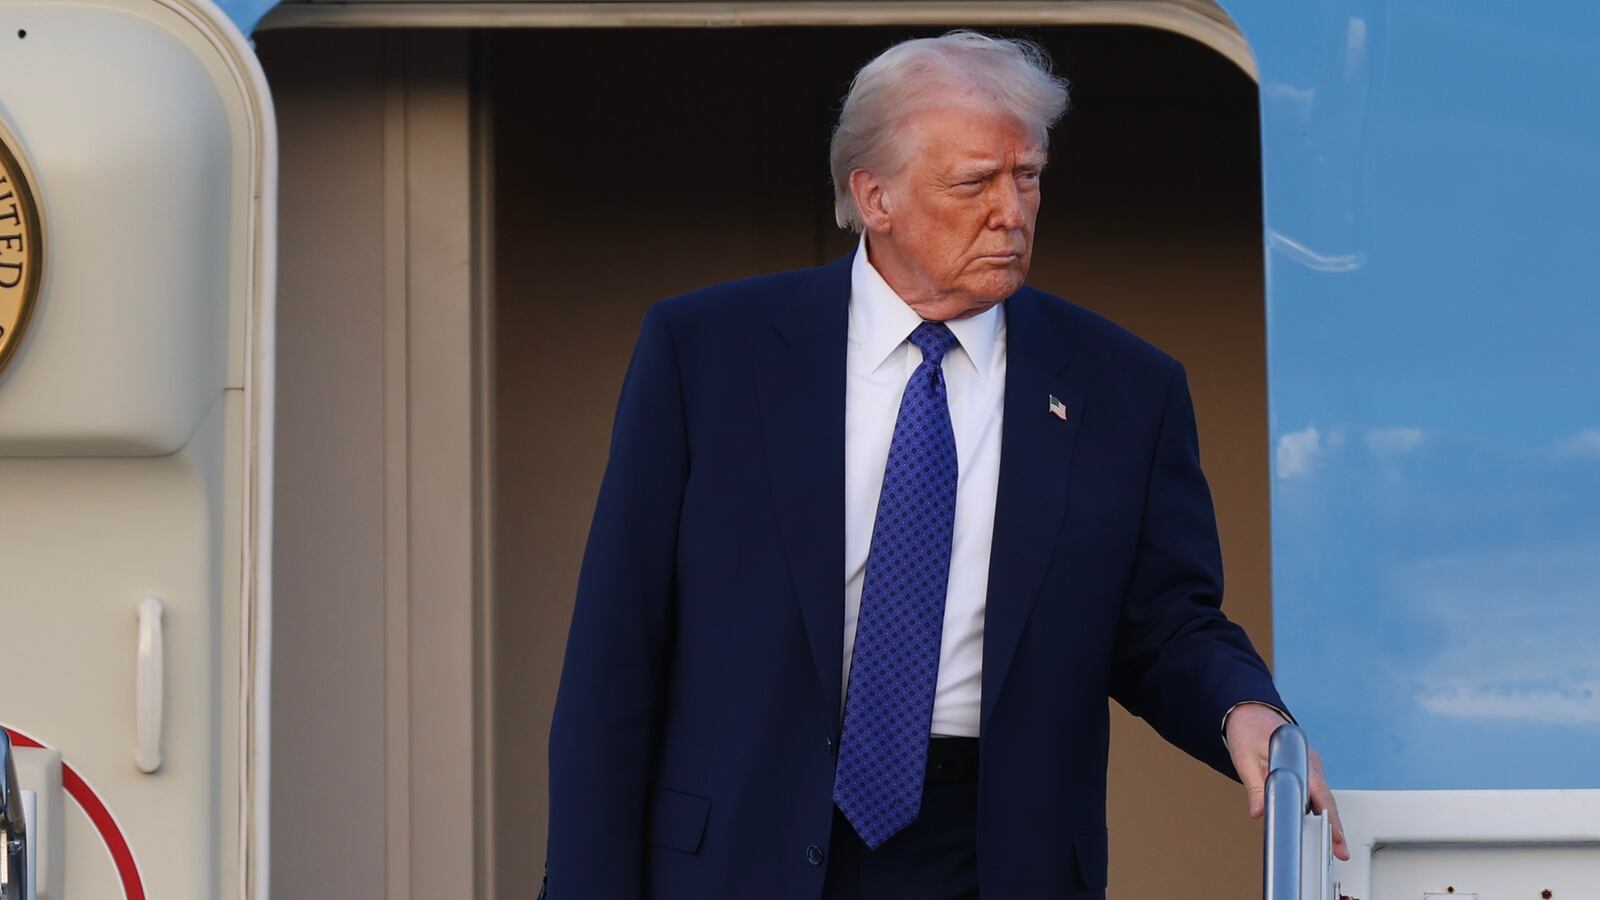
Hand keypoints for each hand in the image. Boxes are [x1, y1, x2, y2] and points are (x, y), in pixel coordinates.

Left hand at [1224, 703, 1349, 860]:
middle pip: (1327, 799)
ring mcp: (1310, 765)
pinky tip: (1314, 825)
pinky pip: (1315, 791)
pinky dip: (1317, 808)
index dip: (1329, 817)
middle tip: (1341, 850)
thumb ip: (1254, 787)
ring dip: (1327, 819)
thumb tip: (1260, 811)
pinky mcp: (1306, 768)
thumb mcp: (1245, 760)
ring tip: (1331, 844)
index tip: (1336, 836)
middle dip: (1335, 826)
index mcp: (1300, 758)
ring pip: (1323, 796)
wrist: (1248, 712)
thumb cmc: (1248, 732)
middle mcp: (1310, 762)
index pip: (1320, 793)